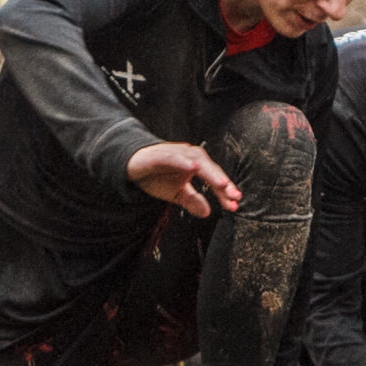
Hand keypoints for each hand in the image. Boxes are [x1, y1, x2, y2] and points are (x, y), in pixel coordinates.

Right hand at [125, 142, 239, 217]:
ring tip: (220, 183)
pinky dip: (184, 161)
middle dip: (222, 181)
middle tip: (233, 195)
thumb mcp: (176, 193)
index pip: (214, 177)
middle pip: (210, 167)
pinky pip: (174, 157)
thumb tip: (208, 213)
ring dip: (209, 171)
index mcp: (195, 164)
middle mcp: (188, 156)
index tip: (235, 204)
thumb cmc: (155, 176)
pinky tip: (193, 168)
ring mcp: (176, 153)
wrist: (130, 166)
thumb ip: (193, 201)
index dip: (225, 191)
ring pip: (196, 160)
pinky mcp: (160, 154)